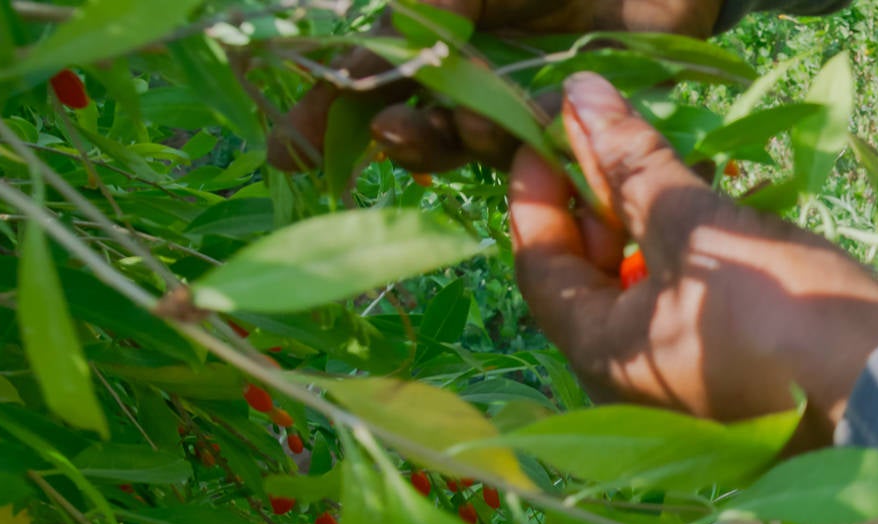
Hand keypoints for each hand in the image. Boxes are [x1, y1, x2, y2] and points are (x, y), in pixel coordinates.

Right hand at [268, 0, 721, 173]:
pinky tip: (538, 116)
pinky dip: (540, 137)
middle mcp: (478, 84)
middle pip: (421, 131)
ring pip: (483, 149)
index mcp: (439, 43)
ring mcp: (532, 108)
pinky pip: (558, 148)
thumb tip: (376, 61)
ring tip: (467, 117)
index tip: (286, 155)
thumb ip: (425, 8)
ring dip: (466, 138)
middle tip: (392, 132)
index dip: (326, 122)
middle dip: (400, 138)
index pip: (368, 88)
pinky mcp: (592, 127)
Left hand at [506, 73, 877, 445]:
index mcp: (607, 360)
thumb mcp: (701, 226)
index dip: (537, 195)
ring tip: (669, 168)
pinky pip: (692, 312)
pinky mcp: (739, 381)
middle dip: (598, 209)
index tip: (546, 134)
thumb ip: (634, 164)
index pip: (542, 270)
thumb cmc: (782, 312)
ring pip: (645, 296)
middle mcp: (636, 388)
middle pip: (592, 285)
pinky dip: (692, 262)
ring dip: (649, 228)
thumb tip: (581, 98)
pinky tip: (718, 212)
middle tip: (610, 144)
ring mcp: (690, 390)